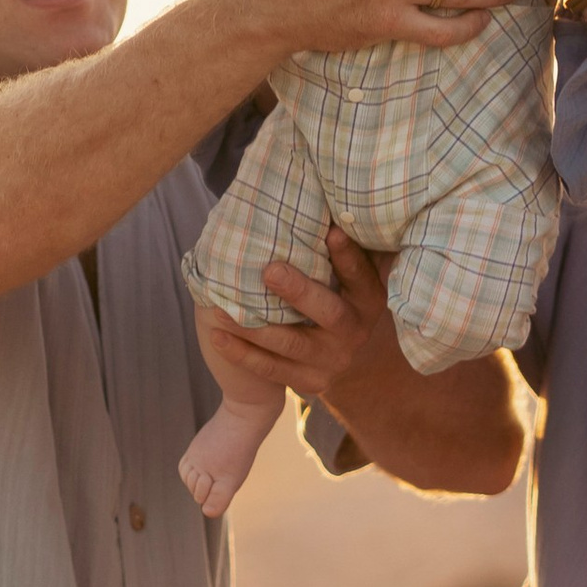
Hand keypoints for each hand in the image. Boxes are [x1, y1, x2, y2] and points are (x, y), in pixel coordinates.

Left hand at [196, 231, 392, 404]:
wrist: (341, 362)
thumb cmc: (337, 299)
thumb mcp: (350, 279)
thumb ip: (341, 250)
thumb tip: (325, 204)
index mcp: (368, 300)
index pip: (360, 276)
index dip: (347, 256)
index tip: (331, 232)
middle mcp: (355, 332)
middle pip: (328, 313)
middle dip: (299, 292)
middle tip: (270, 270)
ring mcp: (332, 361)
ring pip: (292, 344)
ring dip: (255, 327)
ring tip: (221, 308)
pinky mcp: (310, 382)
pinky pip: (272, 369)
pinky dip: (243, 354)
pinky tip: (217, 336)